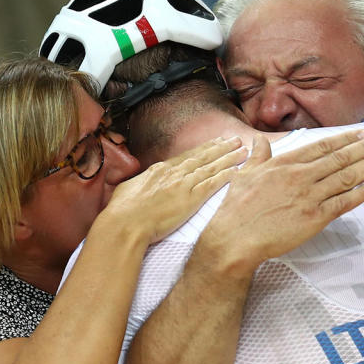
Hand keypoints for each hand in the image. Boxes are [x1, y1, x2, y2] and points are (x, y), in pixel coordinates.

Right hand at [105, 137, 246, 242]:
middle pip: (202, 157)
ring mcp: (183, 185)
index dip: (202, 149)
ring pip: (210, 168)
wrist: (125, 223)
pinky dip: (225, 177)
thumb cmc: (122, 211)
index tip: (214, 143)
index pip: (186, 157)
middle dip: (220, 148)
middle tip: (234, 139)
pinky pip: (212, 185)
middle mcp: (174, 173)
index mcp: (159, 170)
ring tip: (241, 150)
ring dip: (228, 158)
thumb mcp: (128, 189)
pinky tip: (237, 172)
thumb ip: (140, 183)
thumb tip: (139, 183)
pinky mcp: (190, 200)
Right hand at [199, 130, 363, 274]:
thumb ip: (258, 155)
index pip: (323, 146)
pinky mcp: (315, 218)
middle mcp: (301, 176)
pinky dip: (363, 193)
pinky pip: (344, 203)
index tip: (363, 132)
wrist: (235, 238)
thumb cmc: (236, 208)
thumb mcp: (244, 174)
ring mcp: (310, 197)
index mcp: (286, 163)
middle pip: (341, 158)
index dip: (346, 138)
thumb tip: (259, 140)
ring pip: (347, 176)